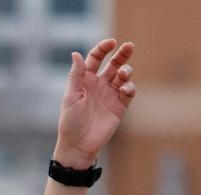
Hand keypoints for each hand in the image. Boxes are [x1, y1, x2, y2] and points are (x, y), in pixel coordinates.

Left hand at [54, 38, 135, 168]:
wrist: (78, 145)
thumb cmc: (70, 122)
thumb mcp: (71, 96)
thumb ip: (75, 75)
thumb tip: (76, 53)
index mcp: (85, 80)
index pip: (96, 58)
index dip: (103, 48)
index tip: (111, 43)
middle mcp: (99, 85)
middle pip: (114, 63)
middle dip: (122, 54)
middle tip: (129, 46)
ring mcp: (110, 95)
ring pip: (123, 76)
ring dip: (126, 71)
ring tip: (124, 74)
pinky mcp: (119, 106)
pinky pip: (129, 92)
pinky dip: (130, 87)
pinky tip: (125, 89)